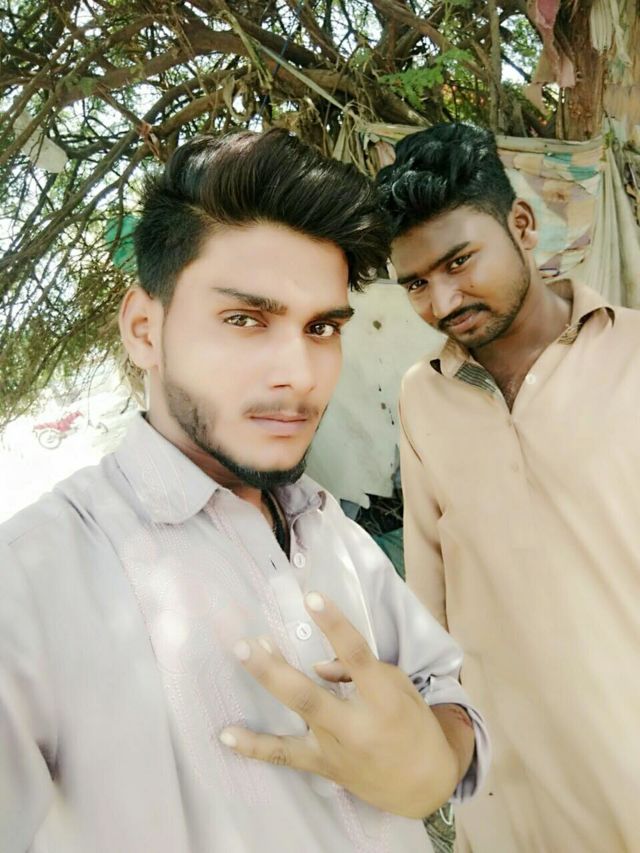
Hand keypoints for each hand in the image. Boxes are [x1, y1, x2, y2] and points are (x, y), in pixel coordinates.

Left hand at [219, 592, 461, 818]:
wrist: (425, 786)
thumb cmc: (413, 725)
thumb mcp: (400, 688)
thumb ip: (359, 671)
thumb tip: (317, 664)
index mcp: (382, 699)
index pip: (356, 655)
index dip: (334, 625)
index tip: (312, 598)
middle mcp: (355, 725)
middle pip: (308, 695)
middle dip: (275, 668)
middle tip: (247, 641)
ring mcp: (335, 749)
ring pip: (295, 716)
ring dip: (267, 683)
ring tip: (242, 655)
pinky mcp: (323, 766)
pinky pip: (284, 756)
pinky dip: (253, 747)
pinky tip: (225, 734)